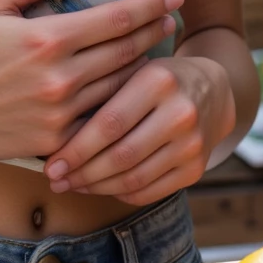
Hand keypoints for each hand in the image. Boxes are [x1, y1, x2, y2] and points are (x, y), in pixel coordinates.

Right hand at [0, 0, 182, 161]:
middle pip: (125, 51)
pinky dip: (117, 99)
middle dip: (153, 30)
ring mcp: (60, 113)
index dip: (150, 5)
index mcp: (47, 38)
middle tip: (172, 16)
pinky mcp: (55, 140)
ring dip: (141, 64)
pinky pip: (99, 117)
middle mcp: (60, 78)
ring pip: (118, 85)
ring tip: (155, 46)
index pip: (115, 18)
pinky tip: (126, 86)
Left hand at [44, 54, 236, 203]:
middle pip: (122, 156)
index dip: (77, 149)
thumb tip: (52, 130)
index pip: (110, 123)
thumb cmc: (155, 77)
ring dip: (98, 187)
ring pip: (135, 178)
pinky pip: (151, 191)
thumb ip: (101, 94)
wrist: (211, 88)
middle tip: (56, 180)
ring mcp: (193, 144)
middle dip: (83, 173)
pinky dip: (121, 194)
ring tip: (73, 185)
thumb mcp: (132, 69)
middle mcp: (180, 113)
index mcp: (158, 80)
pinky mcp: (197, 169)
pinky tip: (101, 188)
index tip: (51, 164)